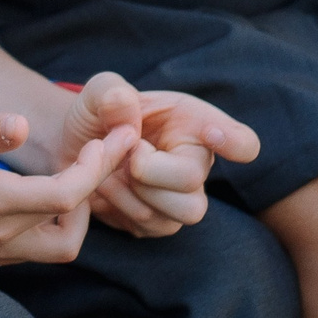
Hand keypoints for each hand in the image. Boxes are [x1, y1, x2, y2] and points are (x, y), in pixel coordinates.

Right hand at [0, 112, 139, 264]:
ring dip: (76, 215)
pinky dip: (52, 225)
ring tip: (72, 177)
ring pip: (59, 248)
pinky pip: (35, 250)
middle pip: (72, 225)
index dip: (94, 169)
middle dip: (94, 190)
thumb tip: (21, 124)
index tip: (107, 142)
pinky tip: (43, 195)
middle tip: (100, 158)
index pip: (65, 195)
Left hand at [58, 72, 258, 236]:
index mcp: (196, 125)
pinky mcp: (161, 222)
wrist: (74, 150)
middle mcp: (199, 164)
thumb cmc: (98, 116)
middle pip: (193, 182)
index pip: (243, 142)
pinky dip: (119, 205)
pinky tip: (107, 184)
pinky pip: (150, 226)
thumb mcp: (98, 92)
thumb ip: (109, 91)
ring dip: (132, 190)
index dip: (235, 143)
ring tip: (111, 166)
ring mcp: (184, 198)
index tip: (210, 133)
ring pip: (179, 213)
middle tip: (124, 151)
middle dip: (145, 169)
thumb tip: (123, 104)